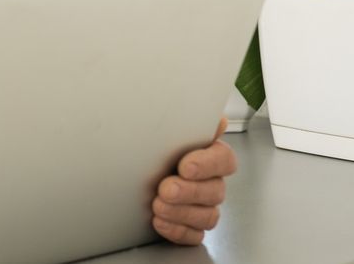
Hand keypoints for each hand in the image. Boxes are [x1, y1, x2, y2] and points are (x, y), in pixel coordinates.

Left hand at [151, 118, 236, 245]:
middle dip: (189, 191)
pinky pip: (195, 235)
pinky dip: (178, 231)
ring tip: (158, 205)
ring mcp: (203, 206)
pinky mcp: (192, 226)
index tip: (186, 166)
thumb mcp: (166, 129)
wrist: (130, 169)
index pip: (224, 160)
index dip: (208, 165)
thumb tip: (215, 118)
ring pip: (208, 216)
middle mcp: (210, 182)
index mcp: (209, 155)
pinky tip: (161, 221)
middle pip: (215, 190)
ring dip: (182, 212)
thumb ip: (189, 122)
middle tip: (166, 188)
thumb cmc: (154, 147)